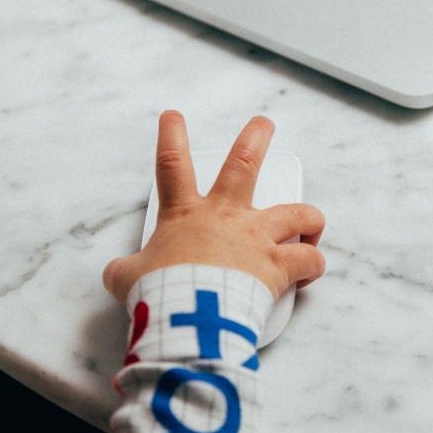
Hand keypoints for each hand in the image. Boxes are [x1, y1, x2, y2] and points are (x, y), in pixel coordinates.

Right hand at [103, 111, 324, 302]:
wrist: (190, 315)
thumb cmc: (161, 293)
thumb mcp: (128, 278)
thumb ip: (125, 270)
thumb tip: (118, 274)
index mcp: (185, 214)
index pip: (172, 164)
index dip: (171, 136)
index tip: (173, 117)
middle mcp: (225, 216)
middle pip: (244, 164)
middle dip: (256, 139)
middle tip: (264, 124)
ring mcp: (256, 238)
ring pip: (297, 212)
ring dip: (309, 216)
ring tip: (312, 221)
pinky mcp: (278, 265)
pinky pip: (308, 259)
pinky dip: (313, 263)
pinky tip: (310, 271)